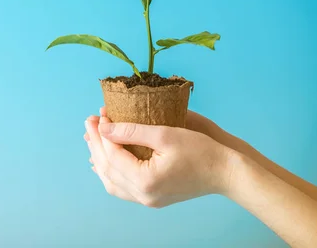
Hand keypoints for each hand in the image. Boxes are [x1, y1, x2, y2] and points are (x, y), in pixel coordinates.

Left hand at [83, 107, 233, 207]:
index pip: (112, 156)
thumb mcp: (164, 134)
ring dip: (99, 159)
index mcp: (145, 180)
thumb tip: (104, 127)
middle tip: (90, 122)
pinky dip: (110, 173)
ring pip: (111, 182)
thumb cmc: (200, 150)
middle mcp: (143, 195)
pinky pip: (122, 188)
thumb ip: (131, 131)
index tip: (99, 115)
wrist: (226, 172)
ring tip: (93, 138)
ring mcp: (147, 200)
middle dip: (96, 144)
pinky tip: (105, 160)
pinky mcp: (152, 199)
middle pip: (108, 169)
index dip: (102, 133)